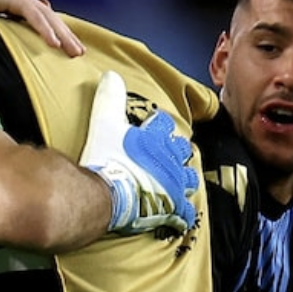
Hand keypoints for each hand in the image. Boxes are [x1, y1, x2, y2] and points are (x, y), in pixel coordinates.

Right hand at [0, 0, 83, 56]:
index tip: (67, 47)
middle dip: (68, 36)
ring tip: (74, 52)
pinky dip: (45, 31)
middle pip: (52, 19)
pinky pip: (34, 18)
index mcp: (19, 0)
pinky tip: (54, 44)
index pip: (44, 19)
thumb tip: (7, 39)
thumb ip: (2, 24)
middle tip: (79, 53)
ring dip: (64, 36)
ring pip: (48, 19)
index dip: (57, 33)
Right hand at [80, 73, 201, 238]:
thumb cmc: (106, 159)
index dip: (159, 124)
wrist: (108, 194)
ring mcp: (173, 184)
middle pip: (180, 151)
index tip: (155, 125)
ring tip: (181, 180)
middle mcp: (169, 159)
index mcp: (155, 138)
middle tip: (171, 152)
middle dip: (177, 150)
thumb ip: (109, 99)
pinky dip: (182, 214)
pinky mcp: (171, 208)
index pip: (163, 124)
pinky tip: (182, 216)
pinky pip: (183, 212)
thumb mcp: (105, 123)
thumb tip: (111, 75)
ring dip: (185, 177)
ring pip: (188, 178)